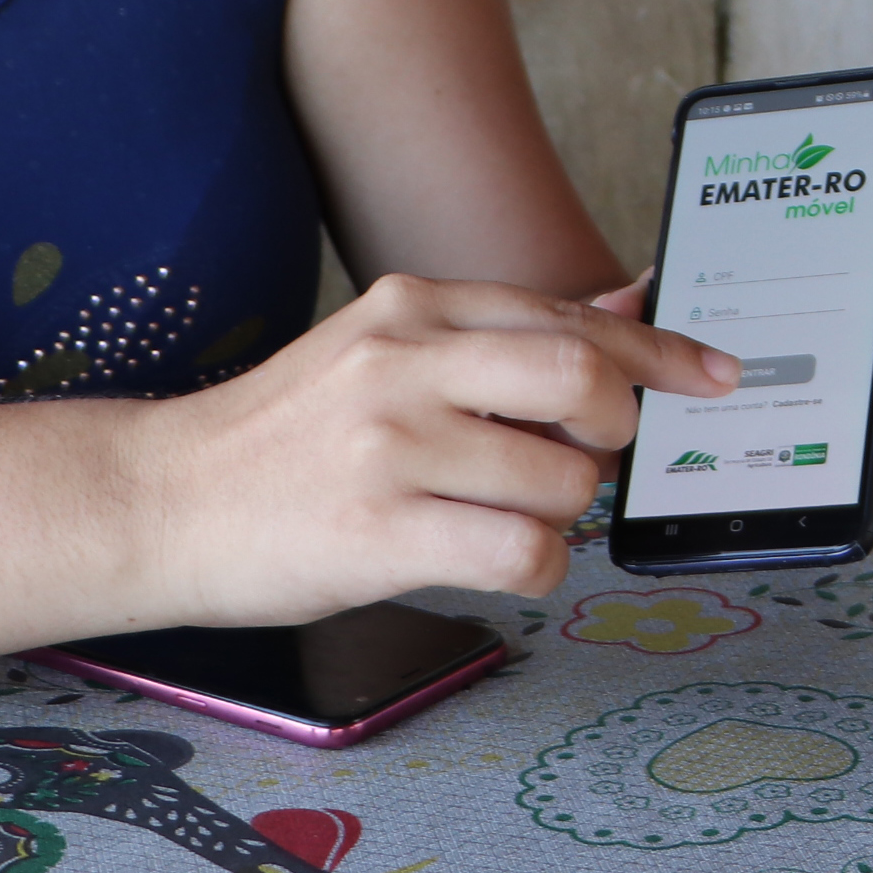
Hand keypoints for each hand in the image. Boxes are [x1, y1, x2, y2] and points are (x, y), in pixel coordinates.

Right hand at [142, 273, 738, 619]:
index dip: (661, 353)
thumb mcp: (380, 352)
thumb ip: (498, 335)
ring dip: (564, 512)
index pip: (570, 317)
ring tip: (504, 514)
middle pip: (584, 377)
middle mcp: (403, 363)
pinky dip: (538, 566)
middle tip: (588, 456)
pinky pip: (523, 554)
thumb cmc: (281, 438)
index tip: (715, 375)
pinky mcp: (378, 534)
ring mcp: (389, 448)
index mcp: (410, 307)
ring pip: (564, 480)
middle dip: (616, 427)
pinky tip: (492, 558)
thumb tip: (626, 306)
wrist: (157, 501)